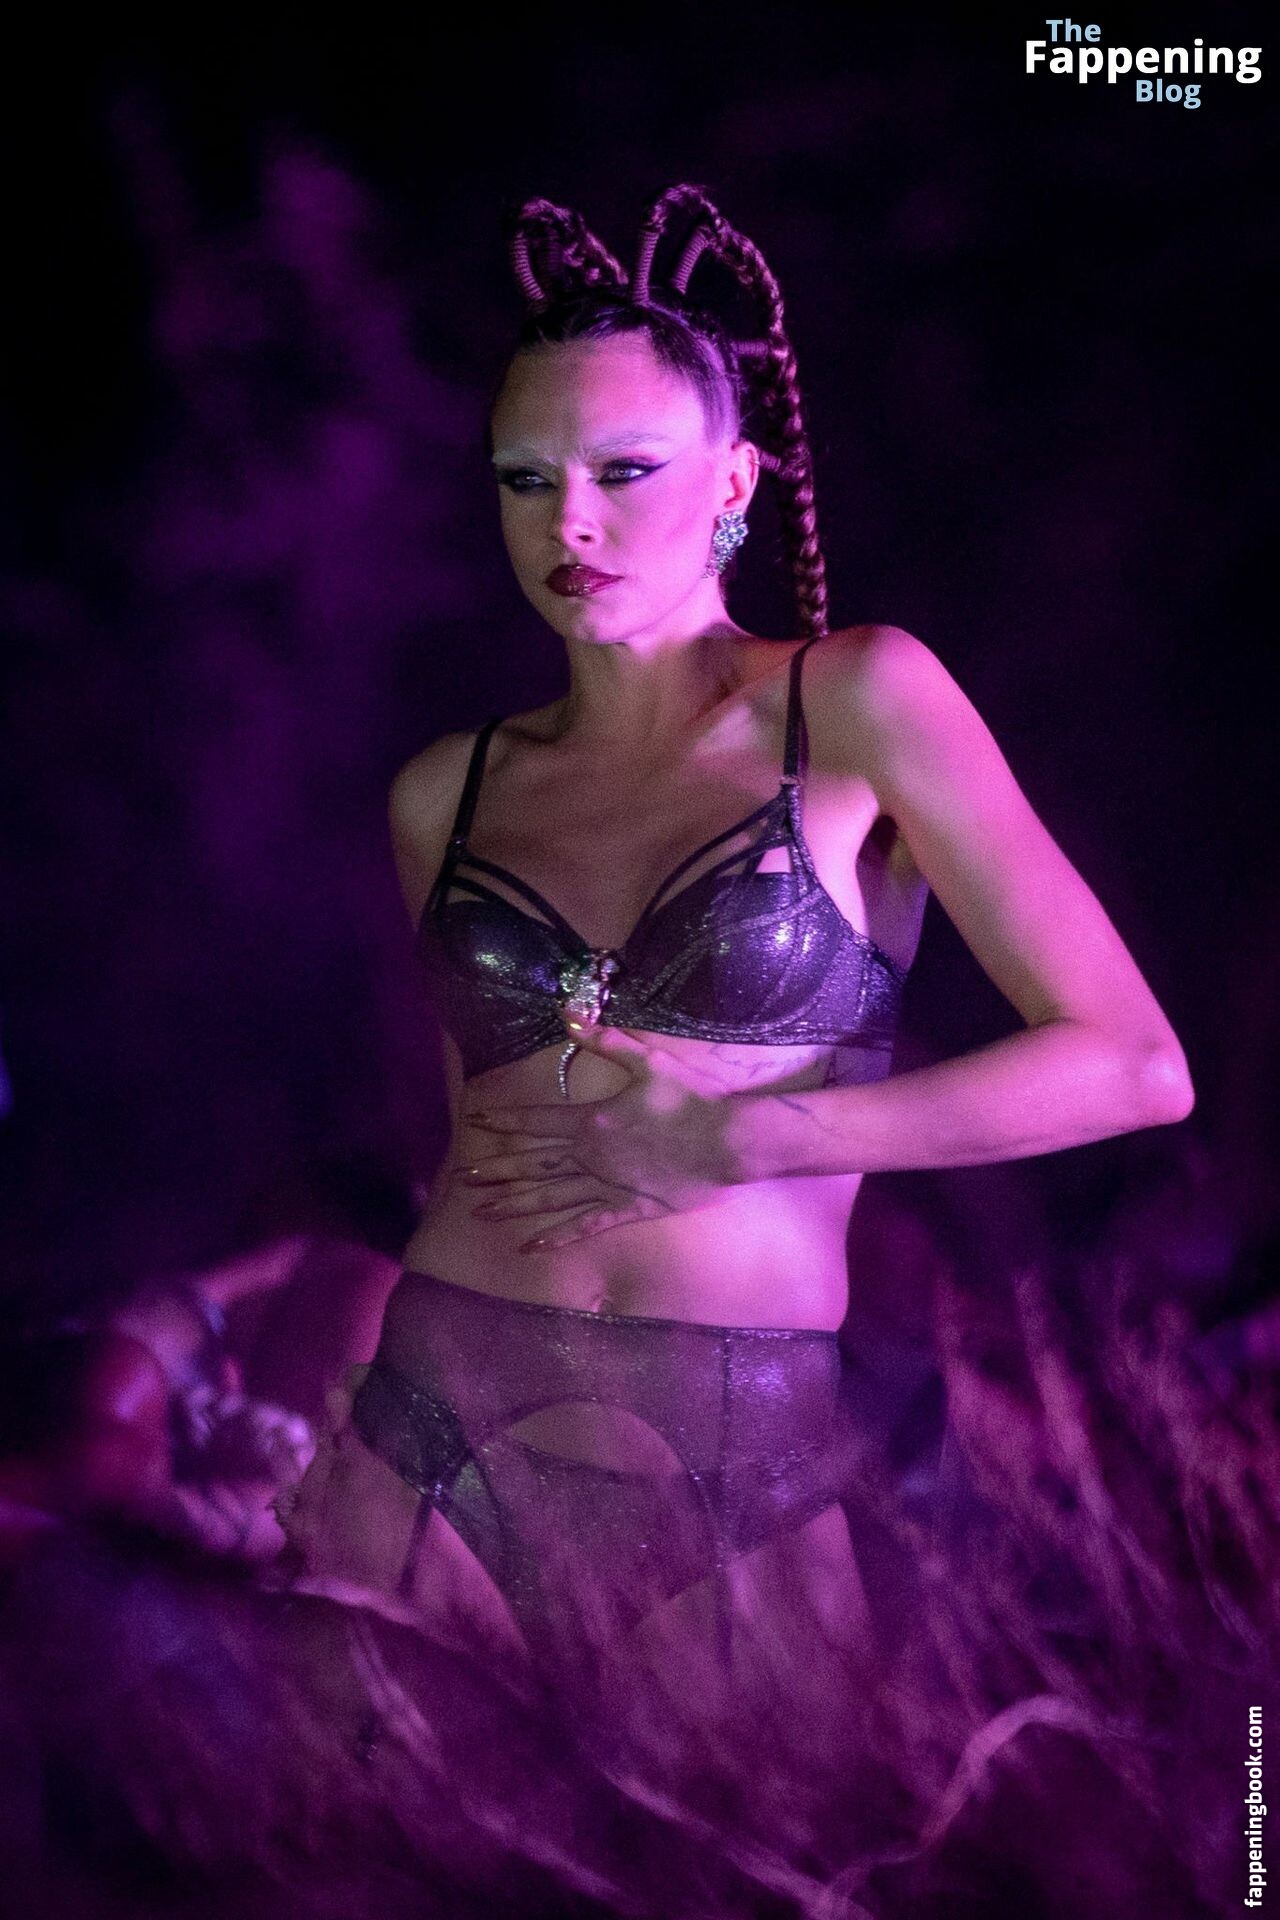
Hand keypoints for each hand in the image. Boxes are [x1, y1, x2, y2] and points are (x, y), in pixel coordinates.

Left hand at [457, 1026, 745, 1252]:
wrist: (729, 1140)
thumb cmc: (691, 1098)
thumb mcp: (647, 1060)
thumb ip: (604, 1039)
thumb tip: (567, 1014)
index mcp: (591, 1121)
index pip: (535, 1121)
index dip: (504, 1120)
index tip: (476, 1120)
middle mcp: (590, 1157)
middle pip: (533, 1163)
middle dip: (496, 1169)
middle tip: (463, 1176)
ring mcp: (607, 1186)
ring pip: (551, 1197)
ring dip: (515, 1203)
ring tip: (482, 1211)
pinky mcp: (628, 1209)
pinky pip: (587, 1225)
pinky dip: (559, 1236)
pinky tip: (532, 1244)